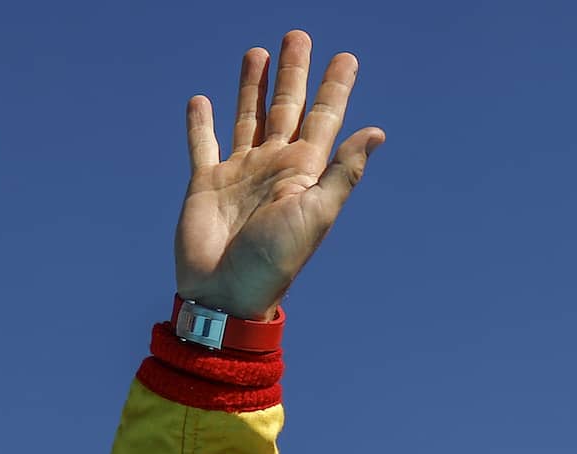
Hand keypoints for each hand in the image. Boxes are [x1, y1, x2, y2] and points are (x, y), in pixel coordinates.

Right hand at [176, 30, 383, 319]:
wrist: (226, 295)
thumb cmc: (275, 261)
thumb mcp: (316, 215)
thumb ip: (342, 172)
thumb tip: (376, 132)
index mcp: (303, 171)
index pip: (324, 118)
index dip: (335, 87)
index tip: (346, 57)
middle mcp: (273, 166)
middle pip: (286, 107)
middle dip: (294, 72)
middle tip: (298, 35)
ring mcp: (239, 173)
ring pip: (247, 117)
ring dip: (253, 86)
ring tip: (258, 53)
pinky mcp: (206, 183)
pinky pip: (202, 144)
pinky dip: (200, 123)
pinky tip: (200, 100)